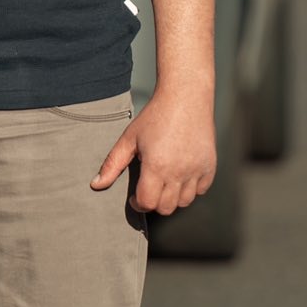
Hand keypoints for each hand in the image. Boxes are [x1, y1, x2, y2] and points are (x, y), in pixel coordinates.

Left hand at [91, 86, 216, 214]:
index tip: (135, 196)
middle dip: (154, 203)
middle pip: (166, 208)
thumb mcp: (129, 138)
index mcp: (156, 166)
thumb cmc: (155, 116)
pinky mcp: (210, 166)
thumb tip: (96, 184)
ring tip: (165, 181)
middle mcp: (179, 172)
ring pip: (184, 202)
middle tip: (149, 188)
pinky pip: (201, 190)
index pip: (147, 203)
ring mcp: (197, 170)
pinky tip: (181, 174)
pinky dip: (191, 188)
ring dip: (172, 197)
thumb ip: (112, 164)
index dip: (138, 203)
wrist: (185, 98)